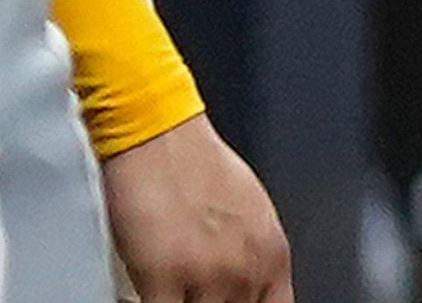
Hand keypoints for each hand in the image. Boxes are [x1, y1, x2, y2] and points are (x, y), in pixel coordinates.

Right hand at [100, 113, 292, 302]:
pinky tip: (149, 295)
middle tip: (196, 294)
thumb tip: (249, 285)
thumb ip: (251, 257)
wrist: (160, 135)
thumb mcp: (250, 213)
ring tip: (175, 292)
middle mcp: (247, 270)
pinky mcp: (162, 280)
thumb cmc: (199, 164)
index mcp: (272, 253)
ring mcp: (206, 278)